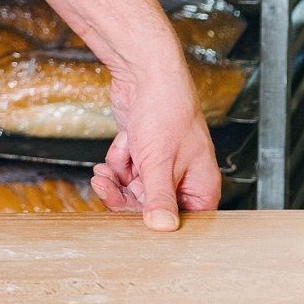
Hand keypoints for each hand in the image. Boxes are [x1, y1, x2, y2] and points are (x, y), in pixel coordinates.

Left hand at [93, 62, 222, 228]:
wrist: (144, 75)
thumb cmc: (165, 113)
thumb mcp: (159, 163)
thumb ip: (159, 198)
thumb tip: (162, 228)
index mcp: (201, 187)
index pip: (178, 220)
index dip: (151, 219)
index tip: (127, 215)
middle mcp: (183, 178)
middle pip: (150, 205)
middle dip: (123, 196)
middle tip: (103, 187)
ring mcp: (162, 164)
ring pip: (134, 189)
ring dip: (116, 181)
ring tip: (103, 173)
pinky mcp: (143, 151)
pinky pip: (126, 170)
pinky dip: (117, 163)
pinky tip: (115, 151)